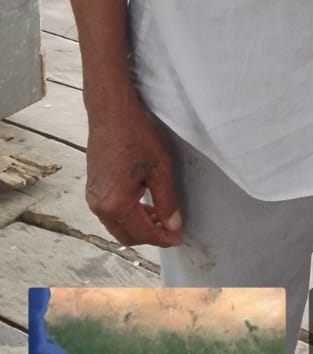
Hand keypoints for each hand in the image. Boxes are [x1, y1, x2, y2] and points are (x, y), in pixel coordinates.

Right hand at [85, 100, 182, 248]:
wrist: (111, 114)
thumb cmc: (136, 136)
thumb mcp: (160, 169)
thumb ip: (167, 201)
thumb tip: (174, 226)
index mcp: (116, 204)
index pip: (142, 233)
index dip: (163, 239)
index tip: (178, 238)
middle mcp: (100, 206)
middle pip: (127, 236)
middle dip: (151, 236)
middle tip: (172, 228)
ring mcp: (93, 199)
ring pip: (118, 226)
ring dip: (139, 226)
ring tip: (161, 215)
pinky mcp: (92, 190)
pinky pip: (110, 214)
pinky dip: (128, 216)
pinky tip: (144, 204)